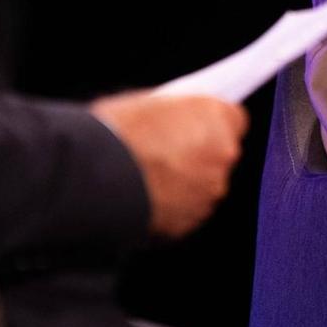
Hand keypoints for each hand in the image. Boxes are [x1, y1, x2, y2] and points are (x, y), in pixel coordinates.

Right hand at [90, 92, 246, 240]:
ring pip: (204, 185)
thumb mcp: (146, 103)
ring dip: (186, 182)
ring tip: (149, 177)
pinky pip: (186, 210)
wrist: (93, 179)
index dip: (212, 123)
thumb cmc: (115, 131)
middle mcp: (222, 157)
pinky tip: (144, 197)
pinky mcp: (190, 223)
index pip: (233, 119)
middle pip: (219, 154)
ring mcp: (208, 193)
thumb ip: (175, 114)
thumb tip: (176, 121)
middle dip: (199, 153)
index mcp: (217, 119)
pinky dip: (172, 206)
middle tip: (165, 151)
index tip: (195, 125)